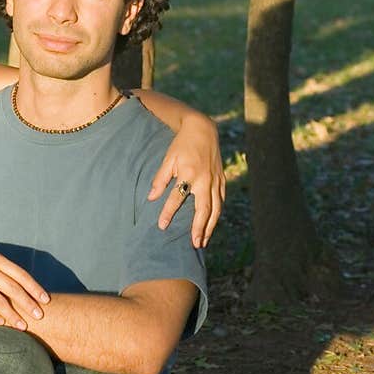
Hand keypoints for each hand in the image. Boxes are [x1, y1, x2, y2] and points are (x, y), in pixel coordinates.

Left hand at [148, 112, 225, 246]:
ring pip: (216, 208)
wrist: (203, 129)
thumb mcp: (168, 159)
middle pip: (204, 209)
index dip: (168, 212)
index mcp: (189, 173)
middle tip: (194, 244)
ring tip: (203, 241)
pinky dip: (217, 214)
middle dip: (199, 228)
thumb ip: (160, 179)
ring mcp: (216, 180)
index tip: (162, 226)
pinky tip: (212, 224)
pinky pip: (221, 201)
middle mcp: (205, 179)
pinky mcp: (222, 180)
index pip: (177, 197)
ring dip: (210, 226)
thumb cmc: (182, 144)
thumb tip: (151, 198)